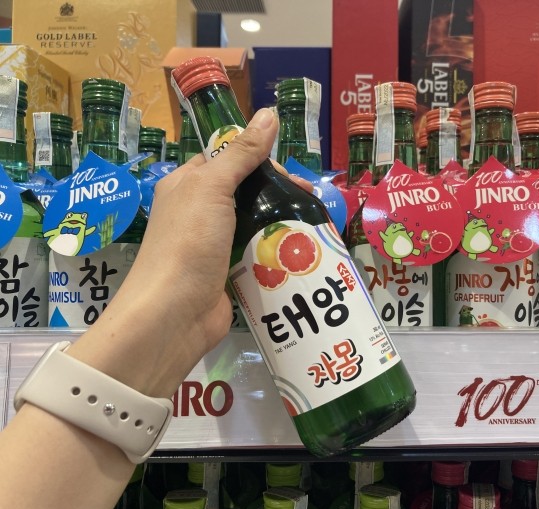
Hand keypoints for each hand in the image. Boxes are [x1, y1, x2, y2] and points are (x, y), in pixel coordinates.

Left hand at [67, 108, 289, 397]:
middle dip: (277, 192)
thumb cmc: (188, 242)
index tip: (286, 168)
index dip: (256, 157)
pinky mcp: (229, 272)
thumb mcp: (213, 188)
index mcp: (188, 185)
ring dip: (281, 222)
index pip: (225, 159)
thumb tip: (269, 113)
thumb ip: (242, 154)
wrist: (174, 314)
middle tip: (308, 198)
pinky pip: (258, 254)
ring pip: (255, 223)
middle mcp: (199, 212)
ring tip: (314, 223)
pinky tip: (302, 250)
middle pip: (245, 191)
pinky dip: (278, 251)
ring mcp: (214, 245)